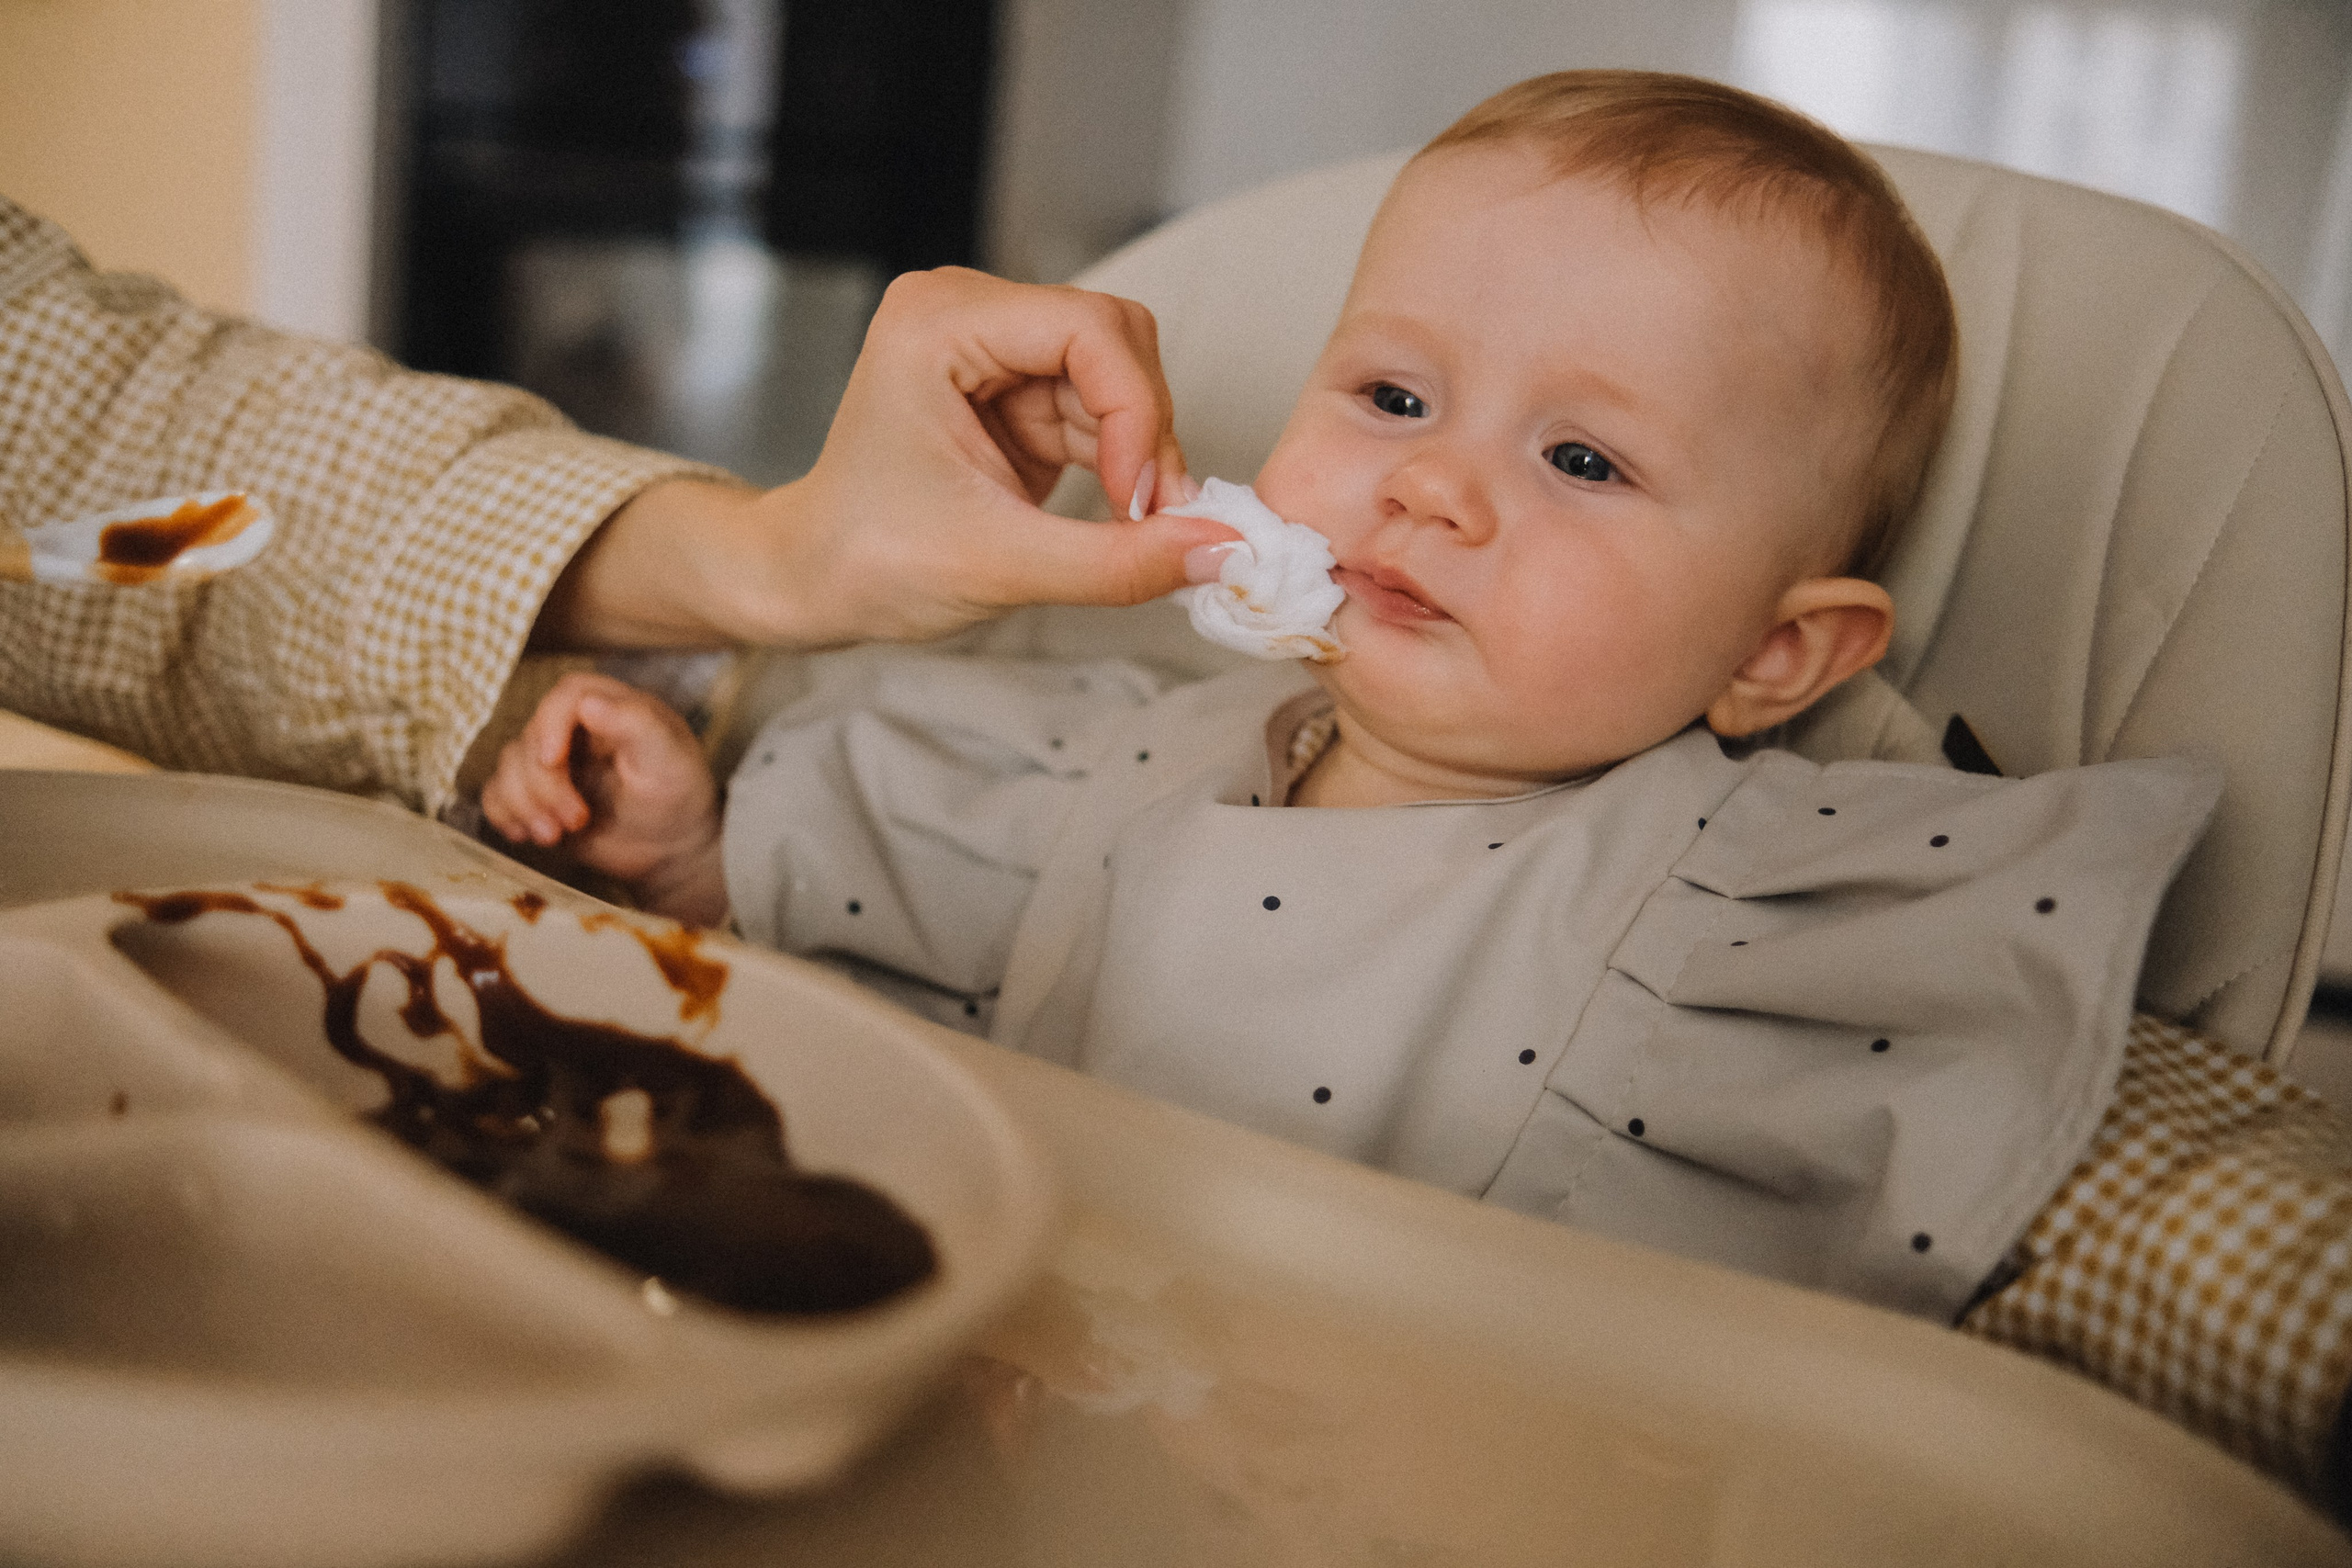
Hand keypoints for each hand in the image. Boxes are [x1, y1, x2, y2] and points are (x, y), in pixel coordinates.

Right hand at [481, 673, 727, 925]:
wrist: (671, 849)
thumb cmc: (678, 797)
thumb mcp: (669, 760)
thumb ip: (636, 724)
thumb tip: (588, 702)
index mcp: (612, 706)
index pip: (566, 695)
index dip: (549, 724)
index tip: (551, 760)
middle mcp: (575, 728)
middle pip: (530, 737)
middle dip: (544, 785)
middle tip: (576, 821)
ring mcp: (552, 762)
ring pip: (508, 766)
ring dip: (524, 804)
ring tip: (555, 835)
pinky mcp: (536, 795)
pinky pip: (496, 794)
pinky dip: (504, 815)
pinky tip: (527, 836)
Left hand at [535, 270, 1236, 650]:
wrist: (811, 581)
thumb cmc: (868, 562)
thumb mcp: (1001, 567)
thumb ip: (1119, 561)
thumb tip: (1223, 552)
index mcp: (939, 323)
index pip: (1086, 327)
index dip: (1136, 412)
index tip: (1144, 500)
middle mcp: (966, 311)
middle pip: (1113, 338)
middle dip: (1143, 429)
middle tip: (1150, 517)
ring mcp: (992, 348)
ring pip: (1117, 376)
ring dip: (1135, 454)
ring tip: (1130, 528)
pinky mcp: (1013, 389)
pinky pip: (1099, 410)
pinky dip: (1118, 464)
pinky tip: (1111, 515)